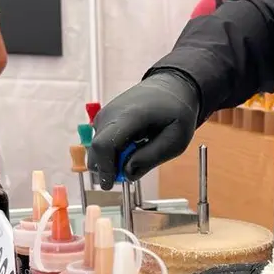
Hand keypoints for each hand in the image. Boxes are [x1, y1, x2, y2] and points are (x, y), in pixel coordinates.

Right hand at [89, 71, 200, 188]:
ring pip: (98, 149)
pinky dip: (115, 152)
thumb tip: (127, 174)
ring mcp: (104, 115)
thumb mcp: (175, 140)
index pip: (105, 145)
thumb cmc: (176, 113)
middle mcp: (111, 113)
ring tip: (140, 150)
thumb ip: (150, 158)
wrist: (171, 88)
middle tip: (133, 171)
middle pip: (96, 149)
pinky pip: (102, 143)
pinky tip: (134, 145)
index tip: (110, 185)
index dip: (104, 168)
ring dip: (114, 159)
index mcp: (130, 116)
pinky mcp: (103, 119)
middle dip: (108, 168)